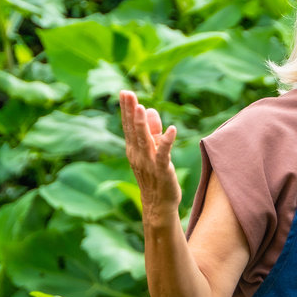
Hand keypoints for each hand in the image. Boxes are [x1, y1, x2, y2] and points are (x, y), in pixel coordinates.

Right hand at [119, 90, 181, 216]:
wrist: (158, 204)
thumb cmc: (155, 176)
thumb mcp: (152, 149)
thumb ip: (152, 130)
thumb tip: (150, 109)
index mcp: (134, 149)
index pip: (129, 126)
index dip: (127, 109)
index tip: (124, 93)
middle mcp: (138, 154)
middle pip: (133, 130)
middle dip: (130, 111)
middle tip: (126, 93)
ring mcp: (149, 163)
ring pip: (145, 141)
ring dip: (143, 124)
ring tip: (142, 108)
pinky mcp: (162, 170)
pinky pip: (164, 155)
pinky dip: (167, 142)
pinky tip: (172, 130)